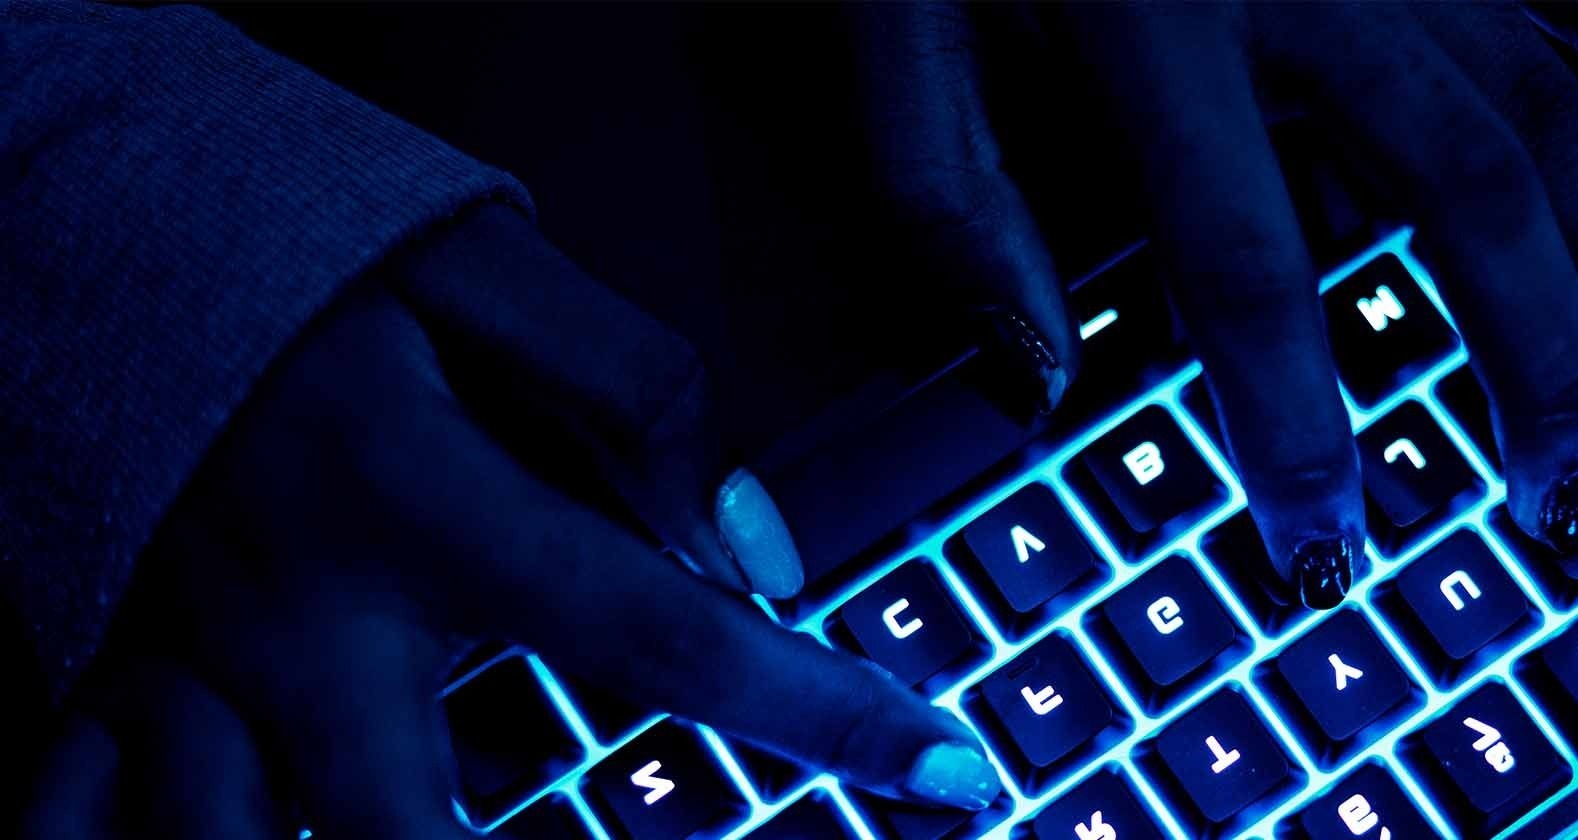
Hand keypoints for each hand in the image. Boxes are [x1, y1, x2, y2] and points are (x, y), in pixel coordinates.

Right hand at [19, 209, 1001, 837]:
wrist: (95, 230)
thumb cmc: (307, 260)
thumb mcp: (480, 267)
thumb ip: (627, 388)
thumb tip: (733, 540)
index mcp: (418, 494)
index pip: (660, 633)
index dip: (816, 713)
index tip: (938, 765)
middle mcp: (304, 615)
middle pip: (411, 832)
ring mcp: (195, 671)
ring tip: (478, 834)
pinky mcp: (122, 685)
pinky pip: (108, 817)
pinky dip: (174, 836)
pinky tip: (271, 831)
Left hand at [859, 2, 1577, 606]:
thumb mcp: (899, 21)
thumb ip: (949, 199)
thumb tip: (1034, 378)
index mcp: (1162, 24)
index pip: (1246, 269)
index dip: (1295, 424)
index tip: (1322, 543)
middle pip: (1466, 194)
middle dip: (1529, 366)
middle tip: (1557, 498)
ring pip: (1570, 105)